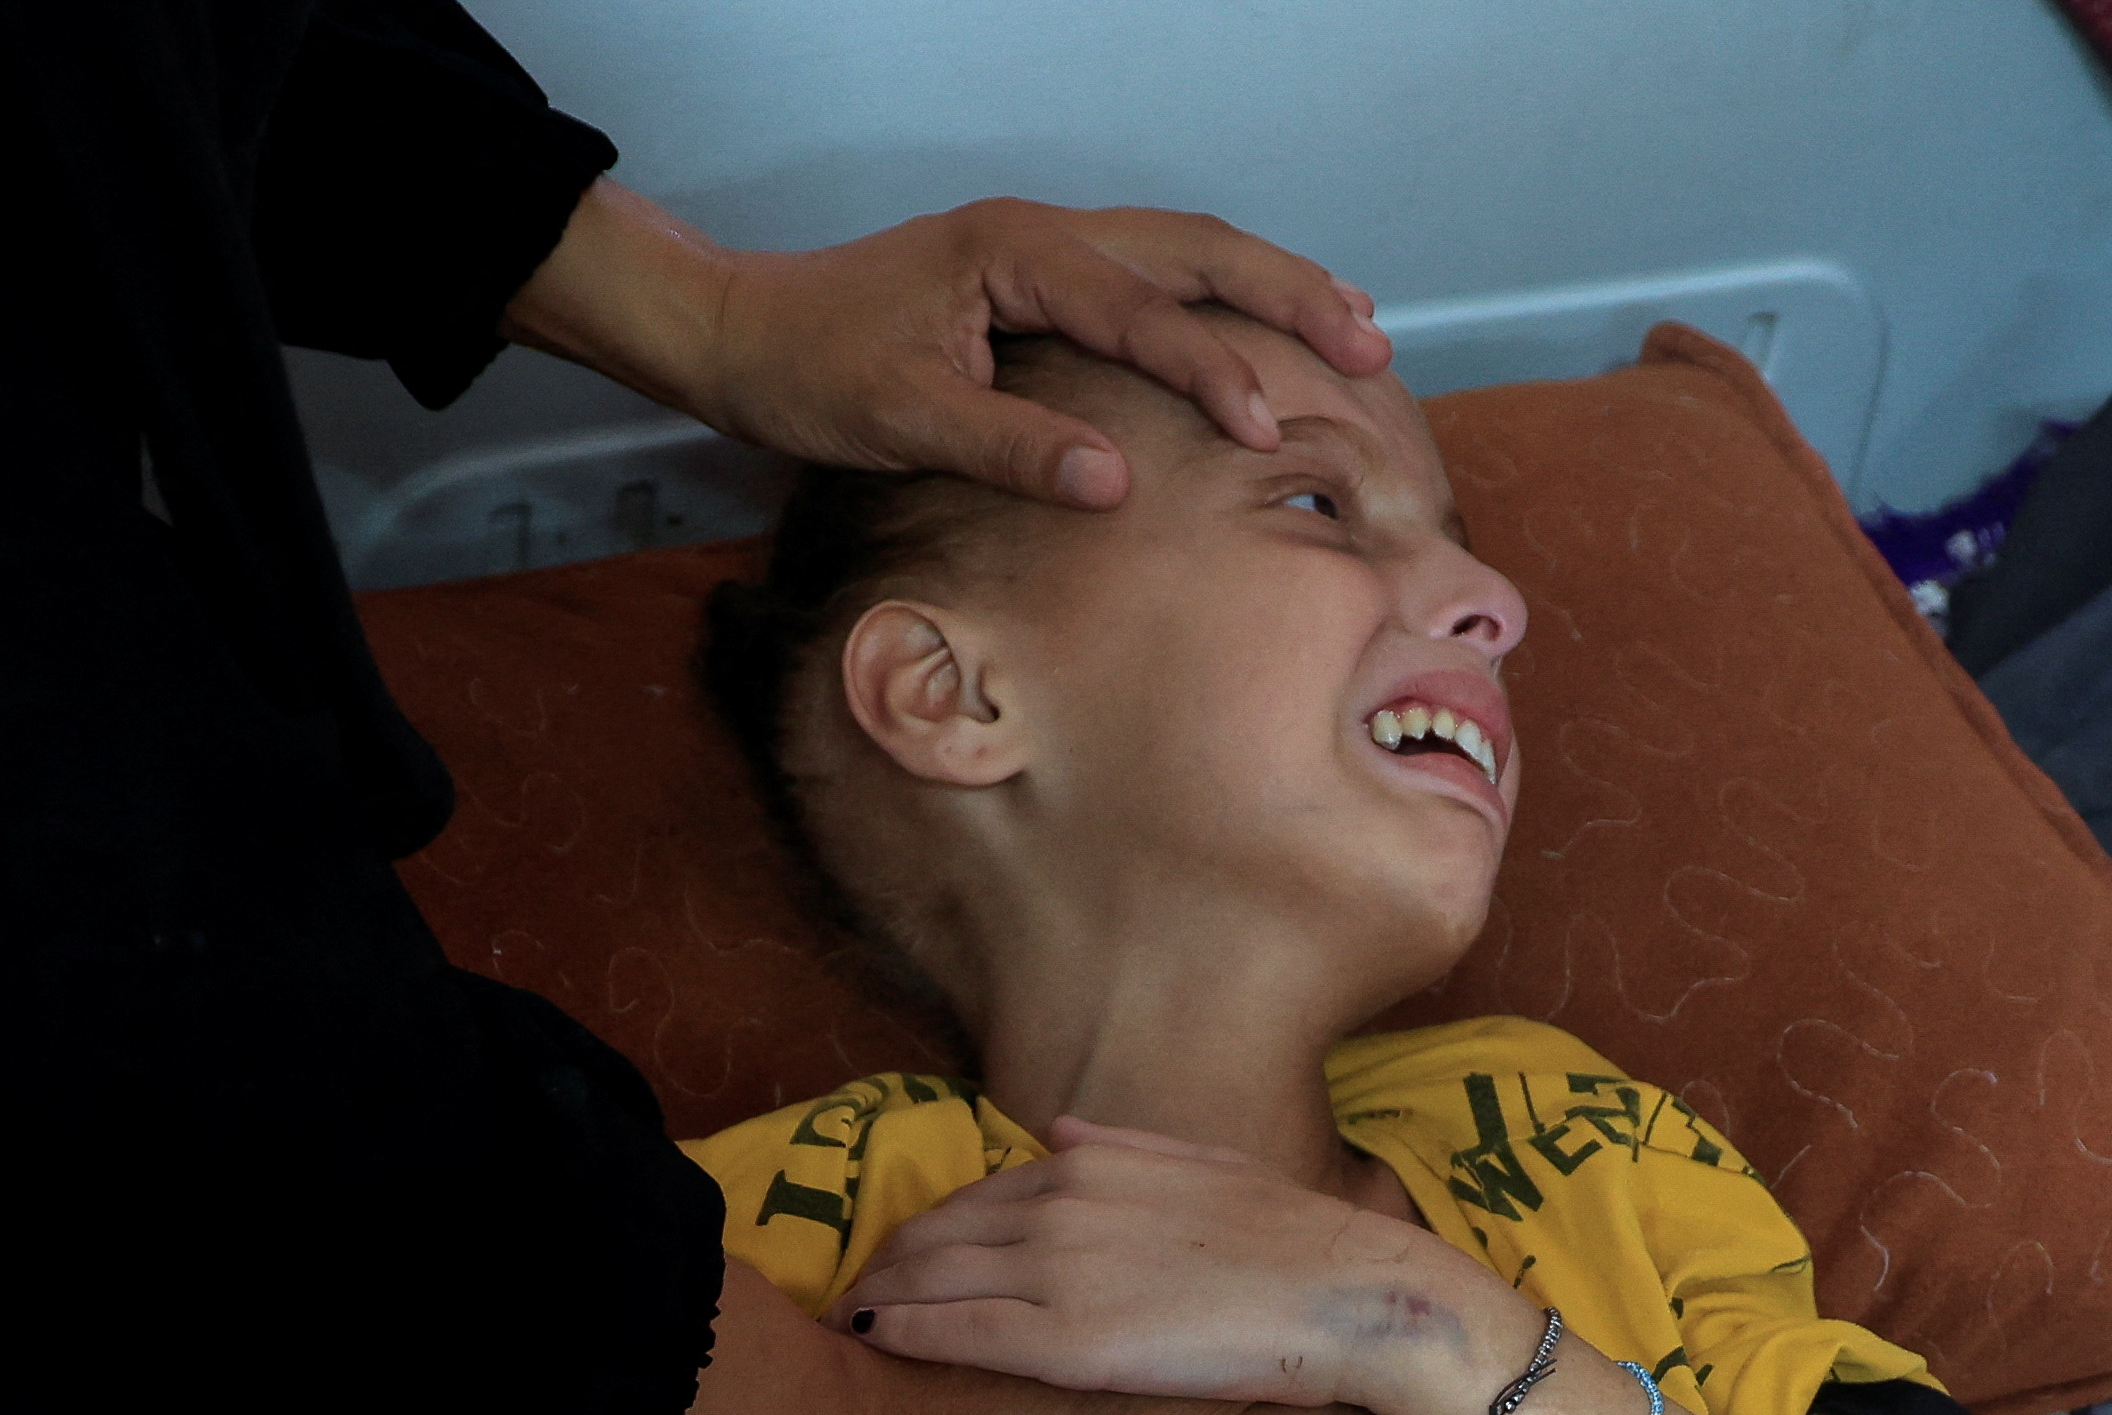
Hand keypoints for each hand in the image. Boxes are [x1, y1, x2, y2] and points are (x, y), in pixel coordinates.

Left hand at [506, 184, 1391, 509]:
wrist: (743, 334)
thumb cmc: (810, 373)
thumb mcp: (904, 421)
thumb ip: (1013, 446)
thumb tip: (1115, 482)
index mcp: (1015, 255)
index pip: (1143, 310)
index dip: (1212, 371)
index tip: (1269, 429)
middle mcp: (1042, 235)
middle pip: (1194, 247)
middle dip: (1286, 293)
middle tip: (1368, 342)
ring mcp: (1042, 249)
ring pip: (1182, 250)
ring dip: (1266, 286)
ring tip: (1350, 323)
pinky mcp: (1035, 278)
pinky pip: (1149, 274)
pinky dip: (1214, 298)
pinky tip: (1253, 330)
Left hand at [835, 1119, 1522, 1414]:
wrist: (1347, 1297)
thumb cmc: (1291, 1241)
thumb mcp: (1207, 1164)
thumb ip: (1124, 1147)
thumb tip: (1057, 1128)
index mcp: (1091, 1162)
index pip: (977, 1196)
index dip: (927, 1228)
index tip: (899, 1254)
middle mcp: (1059, 1205)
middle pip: (936, 1231)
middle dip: (887, 1261)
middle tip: (850, 1287)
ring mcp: (1055, 1271)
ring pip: (930, 1277)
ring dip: (879, 1294)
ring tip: (846, 1317)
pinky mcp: (1061, 1339)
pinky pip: (952, 1329)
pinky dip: (900, 1328)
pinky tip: (868, 1335)